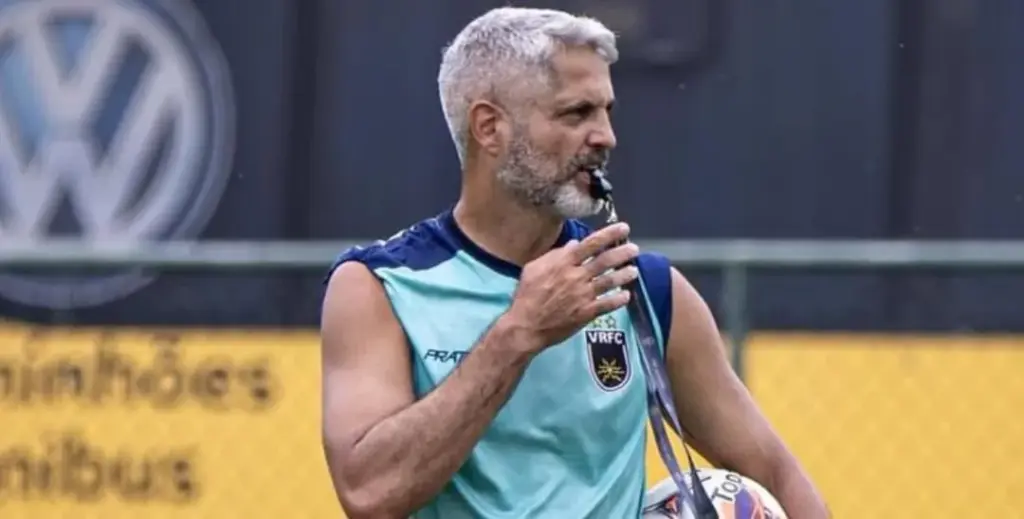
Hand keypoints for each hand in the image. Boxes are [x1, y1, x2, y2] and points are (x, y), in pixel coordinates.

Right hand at [504, 222, 639, 350]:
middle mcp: (576, 276)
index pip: (590, 244)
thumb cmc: (527, 294)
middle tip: (634, 249)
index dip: (609, 235)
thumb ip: (554, 255)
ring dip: (624, 275)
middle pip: (604, 261)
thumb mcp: (533, 268)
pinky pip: (607, 304)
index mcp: (563, 263)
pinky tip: (627, 295)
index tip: (623, 228)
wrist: (526, 325)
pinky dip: (618, 300)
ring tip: (634, 270)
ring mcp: (583, 295)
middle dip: (622, 253)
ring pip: (609, 281)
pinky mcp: (587, 313)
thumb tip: (574, 244)